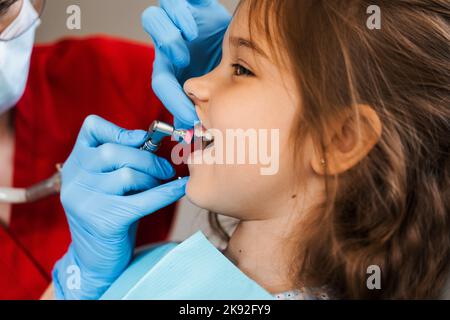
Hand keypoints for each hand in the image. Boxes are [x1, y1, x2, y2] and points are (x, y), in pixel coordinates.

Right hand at [52, 115, 187, 299]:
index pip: (91, 128)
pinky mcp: (103, 221)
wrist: (96, 261)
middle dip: (148, 159)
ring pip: (128, 174)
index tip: (143, 139)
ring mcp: (85, 201)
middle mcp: (75, 180)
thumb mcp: (107, 183)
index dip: (120, 129)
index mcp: (75, 163)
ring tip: (160, 185)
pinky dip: (166, 193)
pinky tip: (179, 190)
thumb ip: (121, 161)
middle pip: (115, 151)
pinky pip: (143, 200)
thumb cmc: (109, 214)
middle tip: (165, 170)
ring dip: (153, 178)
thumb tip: (155, 140)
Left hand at [142, 0, 230, 127]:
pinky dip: (185, 8)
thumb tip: (191, 140)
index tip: (190, 115)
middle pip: (148, 41)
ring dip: (172, 26)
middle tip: (183, 58)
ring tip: (192, 35)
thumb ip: (199, 111)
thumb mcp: (211, 92)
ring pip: (156, 15)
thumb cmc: (220, 68)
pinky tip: (198, 23)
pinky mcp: (193, 3)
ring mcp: (179, 20)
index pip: (161, 82)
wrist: (238, 40)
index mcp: (171, 66)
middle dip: (164, 47)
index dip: (172, 100)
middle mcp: (170, 41)